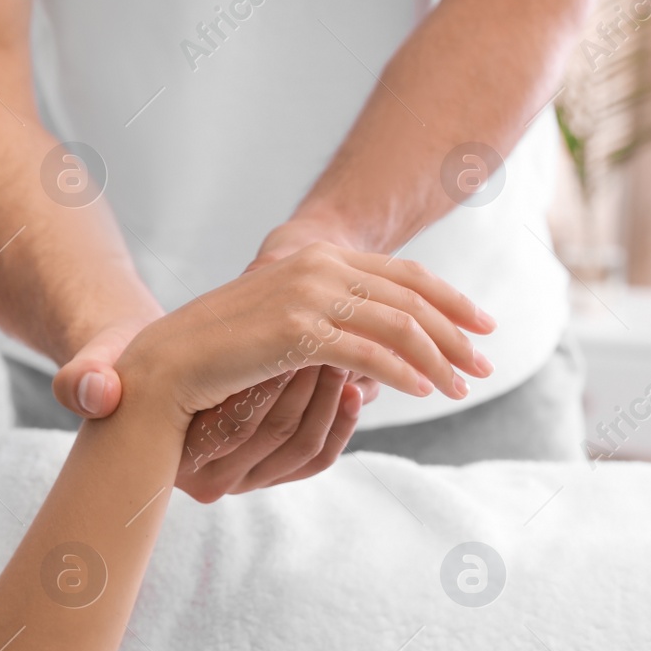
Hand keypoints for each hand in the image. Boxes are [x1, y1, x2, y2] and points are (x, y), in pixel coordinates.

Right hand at [52, 309, 365, 502]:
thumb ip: (85, 380)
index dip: (270, 382)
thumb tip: (93, 393)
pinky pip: (316, 459)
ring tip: (343, 352)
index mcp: (173, 462)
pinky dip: (341, 421)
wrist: (144, 380)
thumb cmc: (122, 365)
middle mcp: (209, 484)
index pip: (235, 426)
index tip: (289, 338)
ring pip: (305, 447)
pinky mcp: (273, 475)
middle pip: (280, 437)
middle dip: (312, 385)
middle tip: (332, 338)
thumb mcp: (97, 369)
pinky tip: (354, 385)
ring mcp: (244, 484)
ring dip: (330, 396)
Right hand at [118, 242, 495, 449]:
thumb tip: (376, 354)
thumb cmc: (223, 354)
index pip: (405, 274)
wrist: (165, 362)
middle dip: (456, 333)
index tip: (482, 328)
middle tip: (485, 366)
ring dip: (439, 358)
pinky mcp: (296, 331)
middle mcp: (319, 266)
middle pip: (412, 297)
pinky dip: (402, 373)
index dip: (451, 300)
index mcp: (320, 258)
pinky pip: (367, 353)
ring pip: (398, 325)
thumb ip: (331, 323)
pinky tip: (422, 392)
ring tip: (461, 388)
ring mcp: (308, 294)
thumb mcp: (286, 325)